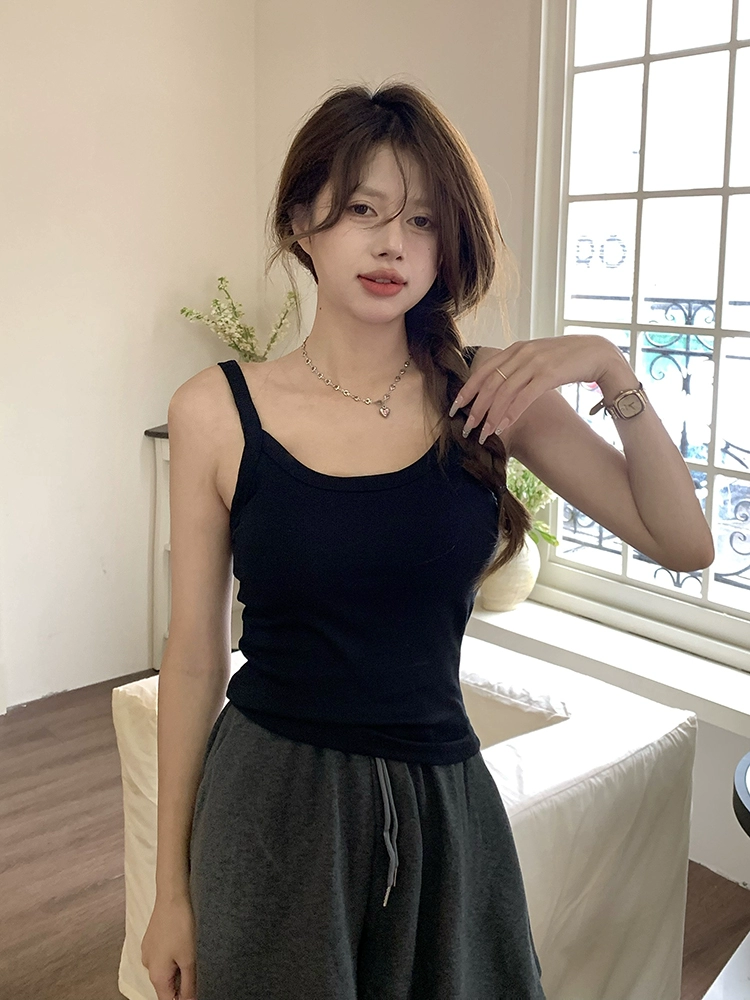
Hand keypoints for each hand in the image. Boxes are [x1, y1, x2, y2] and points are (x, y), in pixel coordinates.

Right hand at [141, 895, 197, 999]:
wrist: (172, 896)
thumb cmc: (180, 924)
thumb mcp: (189, 959)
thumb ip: (189, 985)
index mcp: (156, 976)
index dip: (183, 999)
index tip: (195, 992)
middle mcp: (148, 966)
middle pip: (167, 986)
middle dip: (182, 984)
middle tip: (197, 970)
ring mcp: (148, 952)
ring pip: (166, 970)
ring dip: (179, 969)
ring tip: (192, 953)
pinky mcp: (152, 940)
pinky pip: (163, 956)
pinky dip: (174, 956)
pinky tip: (184, 943)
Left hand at [449, 335, 616, 444]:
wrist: (599, 354)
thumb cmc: (568, 359)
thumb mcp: (538, 359)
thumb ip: (519, 368)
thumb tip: (500, 387)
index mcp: (516, 349)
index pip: (484, 370)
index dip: (467, 390)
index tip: (455, 408)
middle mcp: (522, 353)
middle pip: (490, 383)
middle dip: (476, 408)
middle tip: (467, 428)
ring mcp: (535, 363)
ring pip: (504, 392)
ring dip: (492, 416)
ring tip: (484, 434)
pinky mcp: (549, 374)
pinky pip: (524, 397)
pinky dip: (511, 413)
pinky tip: (503, 426)